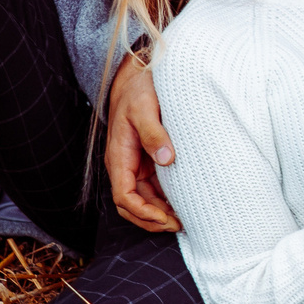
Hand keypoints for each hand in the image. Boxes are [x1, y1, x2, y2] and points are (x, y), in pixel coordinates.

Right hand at [105, 55, 180, 231]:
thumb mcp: (145, 108)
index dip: (143, 212)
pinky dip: (165, 200)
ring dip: (160, 213)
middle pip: (132, 205)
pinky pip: (153, 188)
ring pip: (143, 200)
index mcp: (118, 157)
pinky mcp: (147, 161)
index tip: (165, 218)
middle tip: (179, 225)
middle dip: (152, 220)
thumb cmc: (138, 91)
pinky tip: (184, 204)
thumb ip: (154, 133)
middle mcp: (124, 165)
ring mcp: (135, 165)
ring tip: (184, 220)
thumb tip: (167, 159)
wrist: (136, 78)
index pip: (124, 196)